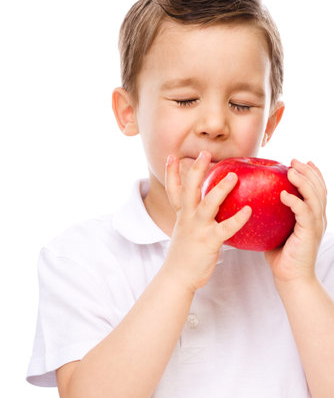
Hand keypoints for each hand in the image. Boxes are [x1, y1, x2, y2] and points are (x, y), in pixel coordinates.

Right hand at [163, 151, 251, 291]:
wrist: (178, 277)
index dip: (171, 172)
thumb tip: (204, 208)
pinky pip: (226, 228)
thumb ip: (192, 217)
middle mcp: (187, 217)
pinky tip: (249, 210)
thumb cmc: (184, 254)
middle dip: (196, 170)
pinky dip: (238, 219)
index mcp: (181, 214)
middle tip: (205, 153)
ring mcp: (198, 228)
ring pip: (208, 203)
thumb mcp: (184, 231)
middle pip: (189, 188)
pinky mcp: (209, 241)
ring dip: (221, 189)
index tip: (171, 156)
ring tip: (233, 176)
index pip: (173, 189)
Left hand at [265, 159, 326, 285]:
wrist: (290, 278)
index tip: (301, 161)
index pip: (317, 190)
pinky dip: (295, 201)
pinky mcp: (309, 234)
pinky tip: (283, 194)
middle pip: (319, 189)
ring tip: (291, 171)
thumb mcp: (278, 229)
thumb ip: (274, 214)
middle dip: (308, 172)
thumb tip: (254, 199)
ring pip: (314, 198)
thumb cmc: (280, 255)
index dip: (312, 174)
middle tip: (294, 161)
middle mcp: (318, 218)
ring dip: (303, 182)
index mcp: (313, 216)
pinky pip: (304, 213)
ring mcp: (316, 226)